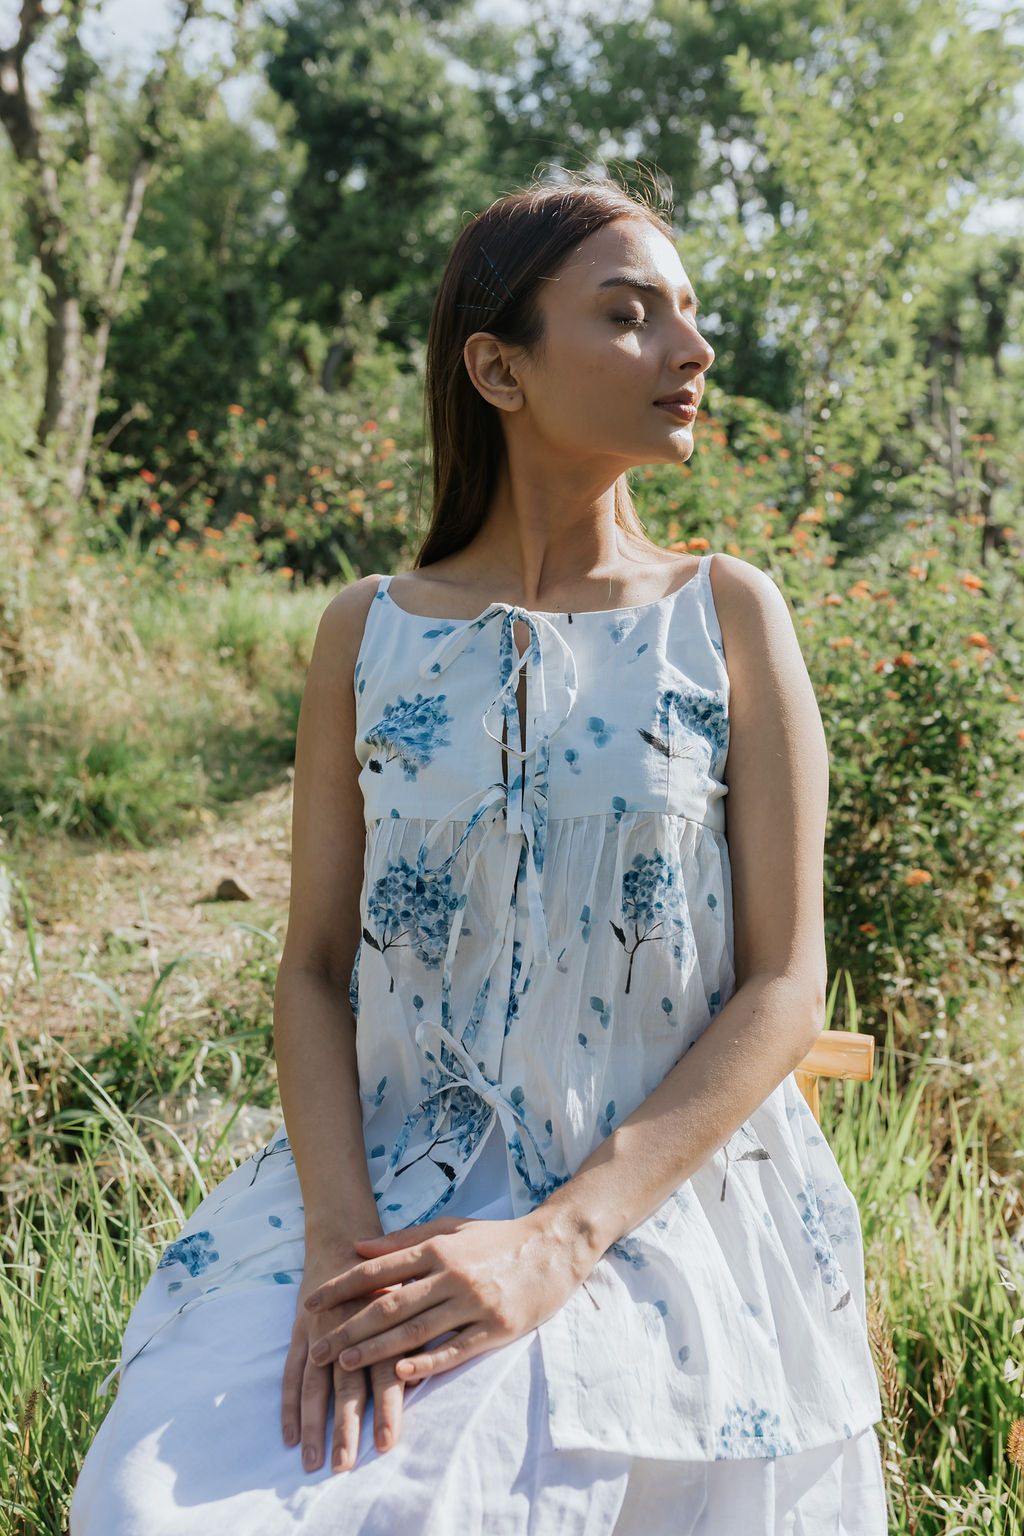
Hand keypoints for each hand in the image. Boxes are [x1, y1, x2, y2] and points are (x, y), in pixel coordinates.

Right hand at [281, 1238, 405, 1474]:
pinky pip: (290, 1372)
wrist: (346, 1237)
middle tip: (344, 1466)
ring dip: (312, 1425)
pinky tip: (289, 1437)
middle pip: (345, 1384)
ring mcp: (317, 1331)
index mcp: (379, 1322)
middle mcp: (346, 1328)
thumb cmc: (388, 1273)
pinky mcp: (299, 1332)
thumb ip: (414, 1333)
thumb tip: (420, 1376)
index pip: (383, 1371)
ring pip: (313, 1384)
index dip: (385, 1408)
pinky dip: (287, 1405)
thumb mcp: (408, 1294)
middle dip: (344, 1427)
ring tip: (312, 1462)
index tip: (387, 1444)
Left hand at [302, 1212, 587, 1383]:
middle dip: (348, 1328)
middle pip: (389, 1305)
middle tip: (317, 1349)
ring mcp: (474, 1303)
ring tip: (344, 1365)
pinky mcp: (496, 1328)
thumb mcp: (450, 1228)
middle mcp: (451, 1275)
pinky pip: (455, 1350)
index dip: (341, 1288)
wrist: (555, 1247)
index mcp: (437, 1248)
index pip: (378, 1270)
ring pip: (416, 1331)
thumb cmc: (497, 1239)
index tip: (310, 1304)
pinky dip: (426, 1362)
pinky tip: (400, 1374)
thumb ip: (404, 1240)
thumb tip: (356, 1246)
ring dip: (376, 1351)